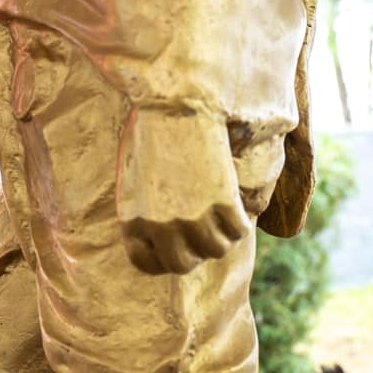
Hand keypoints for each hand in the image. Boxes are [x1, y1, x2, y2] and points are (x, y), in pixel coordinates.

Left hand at [117, 107, 247, 274]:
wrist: (174, 108)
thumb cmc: (150, 135)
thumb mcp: (134, 177)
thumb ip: (143, 209)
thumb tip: (160, 233)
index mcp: (132, 219)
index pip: (146, 264)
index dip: (163, 256)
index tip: (174, 242)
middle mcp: (160, 227)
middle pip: (182, 264)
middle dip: (193, 249)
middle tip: (200, 227)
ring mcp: (192, 220)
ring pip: (216, 250)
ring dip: (221, 234)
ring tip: (218, 211)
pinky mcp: (222, 205)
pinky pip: (239, 231)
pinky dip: (239, 220)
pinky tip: (232, 201)